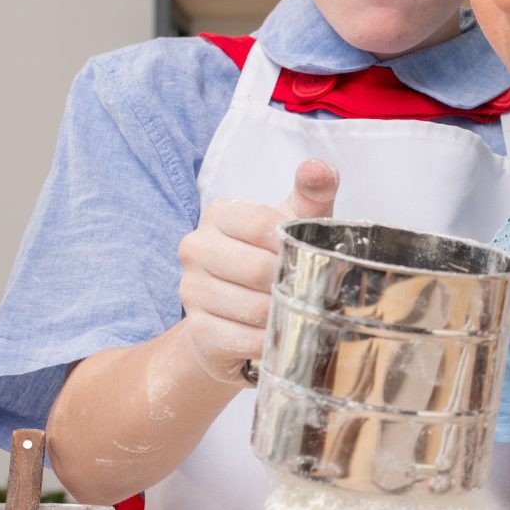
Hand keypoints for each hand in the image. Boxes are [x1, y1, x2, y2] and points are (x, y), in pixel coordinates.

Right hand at [174, 159, 339, 383]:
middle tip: (308, 290)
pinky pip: (244, 339)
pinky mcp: (197, 331)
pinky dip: (270, 341)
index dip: (291, 245)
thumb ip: (311, 192)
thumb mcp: (293, 222)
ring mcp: (191, 290)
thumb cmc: (270, 258)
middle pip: (257, 269)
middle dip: (290, 284)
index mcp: (218, 214)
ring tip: (295, 312)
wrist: (236, 313)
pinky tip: (278, 333)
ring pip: (252, 308)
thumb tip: (318, 169)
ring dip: (283, 314)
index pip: (261, 224)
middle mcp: (195, 248)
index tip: (306, 256)